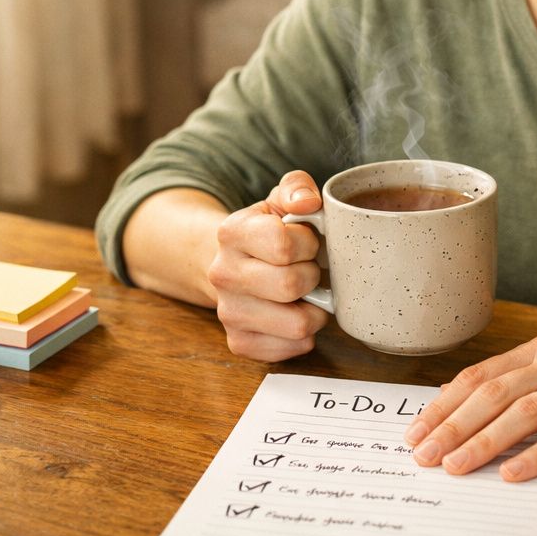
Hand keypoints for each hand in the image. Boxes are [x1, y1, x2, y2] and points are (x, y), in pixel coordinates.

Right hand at [206, 170, 330, 360]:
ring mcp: (228, 312)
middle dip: (312, 276)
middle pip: (290, 285)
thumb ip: (297, 188)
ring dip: (314, 309)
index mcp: (231, 232)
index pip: (283, 244)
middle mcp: (222, 274)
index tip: (306, 241)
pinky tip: (295, 313)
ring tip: (305, 294)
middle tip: (308, 269)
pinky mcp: (239, 342)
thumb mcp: (279, 200)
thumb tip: (309, 203)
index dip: (307, 243)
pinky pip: (293, 347)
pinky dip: (305, 334)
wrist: (232, 264)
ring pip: (297, 324)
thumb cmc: (267, 232)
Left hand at [403, 332, 536, 481]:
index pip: (480, 375)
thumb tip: (473, 407)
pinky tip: (512, 474)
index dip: (444, 403)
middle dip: (451, 425)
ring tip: (454, 467)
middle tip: (421, 454)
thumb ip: (529, 380)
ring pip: (523, 412)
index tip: (416, 429)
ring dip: (483, 441)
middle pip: (492, 393)